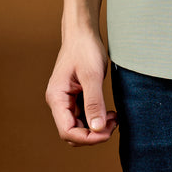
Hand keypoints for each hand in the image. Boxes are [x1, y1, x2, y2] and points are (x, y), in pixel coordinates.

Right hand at [45, 30, 117, 146]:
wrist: (82, 33)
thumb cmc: (85, 49)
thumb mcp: (92, 75)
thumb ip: (94, 102)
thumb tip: (98, 128)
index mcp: (57, 98)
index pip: (67, 131)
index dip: (88, 138)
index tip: (108, 132)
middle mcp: (59, 102)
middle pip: (73, 133)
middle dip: (94, 135)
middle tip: (114, 123)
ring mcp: (67, 101)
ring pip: (79, 128)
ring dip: (97, 129)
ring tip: (114, 118)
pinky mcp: (76, 98)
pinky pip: (85, 117)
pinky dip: (97, 120)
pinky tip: (110, 114)